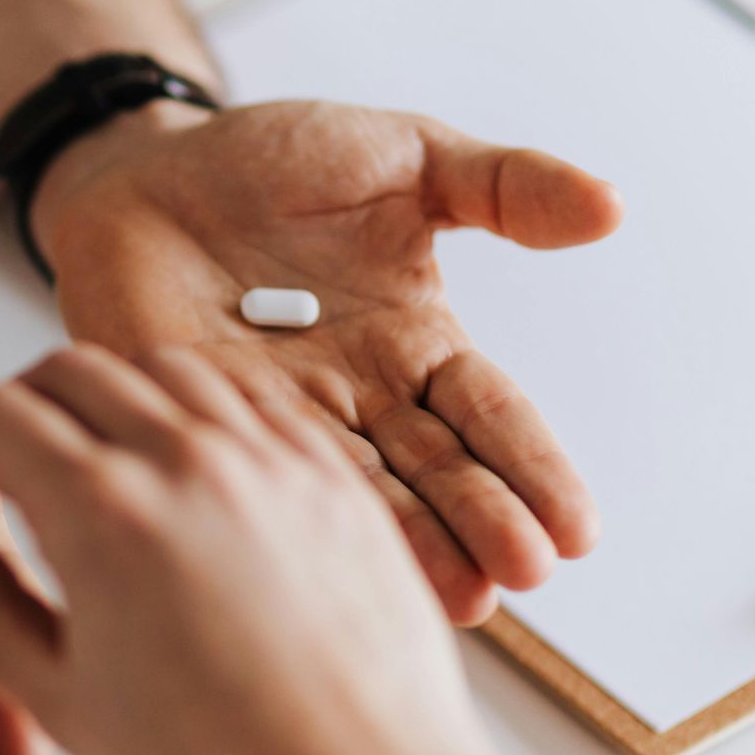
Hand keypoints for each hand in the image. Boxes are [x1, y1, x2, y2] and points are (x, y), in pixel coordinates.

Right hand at [0, 343, 499, 754]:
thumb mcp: (64, 699)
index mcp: (105, 515)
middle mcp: (188, 461)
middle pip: (74, 372)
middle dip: (14, 400)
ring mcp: (271, 458)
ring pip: (166, 370)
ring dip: (107, 389)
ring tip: (89, 446)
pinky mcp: (333, 476)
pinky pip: (251, 398)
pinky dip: (197, 404)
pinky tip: (183, 451)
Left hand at [31, 100, 623, 624]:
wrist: (143, 169)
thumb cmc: (271, 162)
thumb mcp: (402, 156)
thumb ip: (501, 185)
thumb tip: (611, 205)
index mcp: (415, 343)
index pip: (489, 416)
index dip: (533, 470)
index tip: (578, 532)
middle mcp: (360, 399)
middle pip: (437, 473)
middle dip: (483, 524)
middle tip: (523, 572)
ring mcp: (282, 422)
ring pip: (359, 495)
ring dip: (410, 548)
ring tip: (460, 598)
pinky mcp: (205, 428)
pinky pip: (259, 479)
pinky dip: (297, 524)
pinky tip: (334, 566)